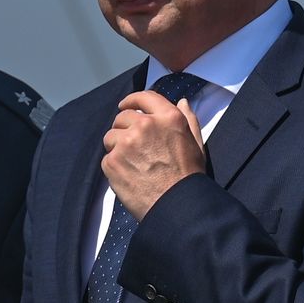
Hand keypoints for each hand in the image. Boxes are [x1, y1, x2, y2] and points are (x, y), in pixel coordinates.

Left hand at [101, 92, 205, 219]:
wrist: (177, 205)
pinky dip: (114, 166)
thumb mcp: (196, 143)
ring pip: (111, 136)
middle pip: (122, 117)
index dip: (132, 100)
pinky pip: (107, 157)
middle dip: (124, 128)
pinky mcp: (112, 161)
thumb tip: (183, 101)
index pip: (143, 97)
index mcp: (168, 118)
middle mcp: (145, 125)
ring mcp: (126, 143)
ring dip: (117, 146)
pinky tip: (129, 176)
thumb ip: (189, 119)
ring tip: (132, 163)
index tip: (125, 105)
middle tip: (132, 145)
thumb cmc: (189, 176)